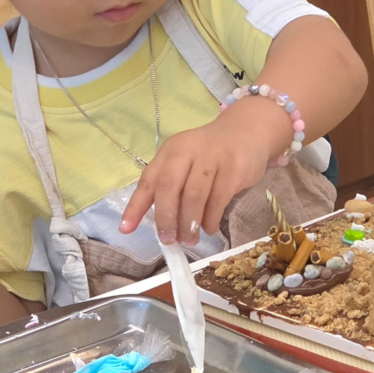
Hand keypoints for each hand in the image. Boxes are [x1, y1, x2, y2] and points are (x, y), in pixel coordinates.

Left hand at [119, 102, 289, 244]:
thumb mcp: (184, 162)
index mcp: (171, 151)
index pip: (149, 180)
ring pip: (195, 195)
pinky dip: (211, 219)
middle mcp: (188, 150)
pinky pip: (219, 199)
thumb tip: (158, 225)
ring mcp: (213, 158)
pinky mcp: (234, 169)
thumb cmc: (209, 154)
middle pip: (169, 187)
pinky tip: (209, 228)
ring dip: (189, 223)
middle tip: (168, 240)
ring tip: (190, 240)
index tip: (125, 229)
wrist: (247, 131)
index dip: (136, 206)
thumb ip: (169, 187)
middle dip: (166, 218)